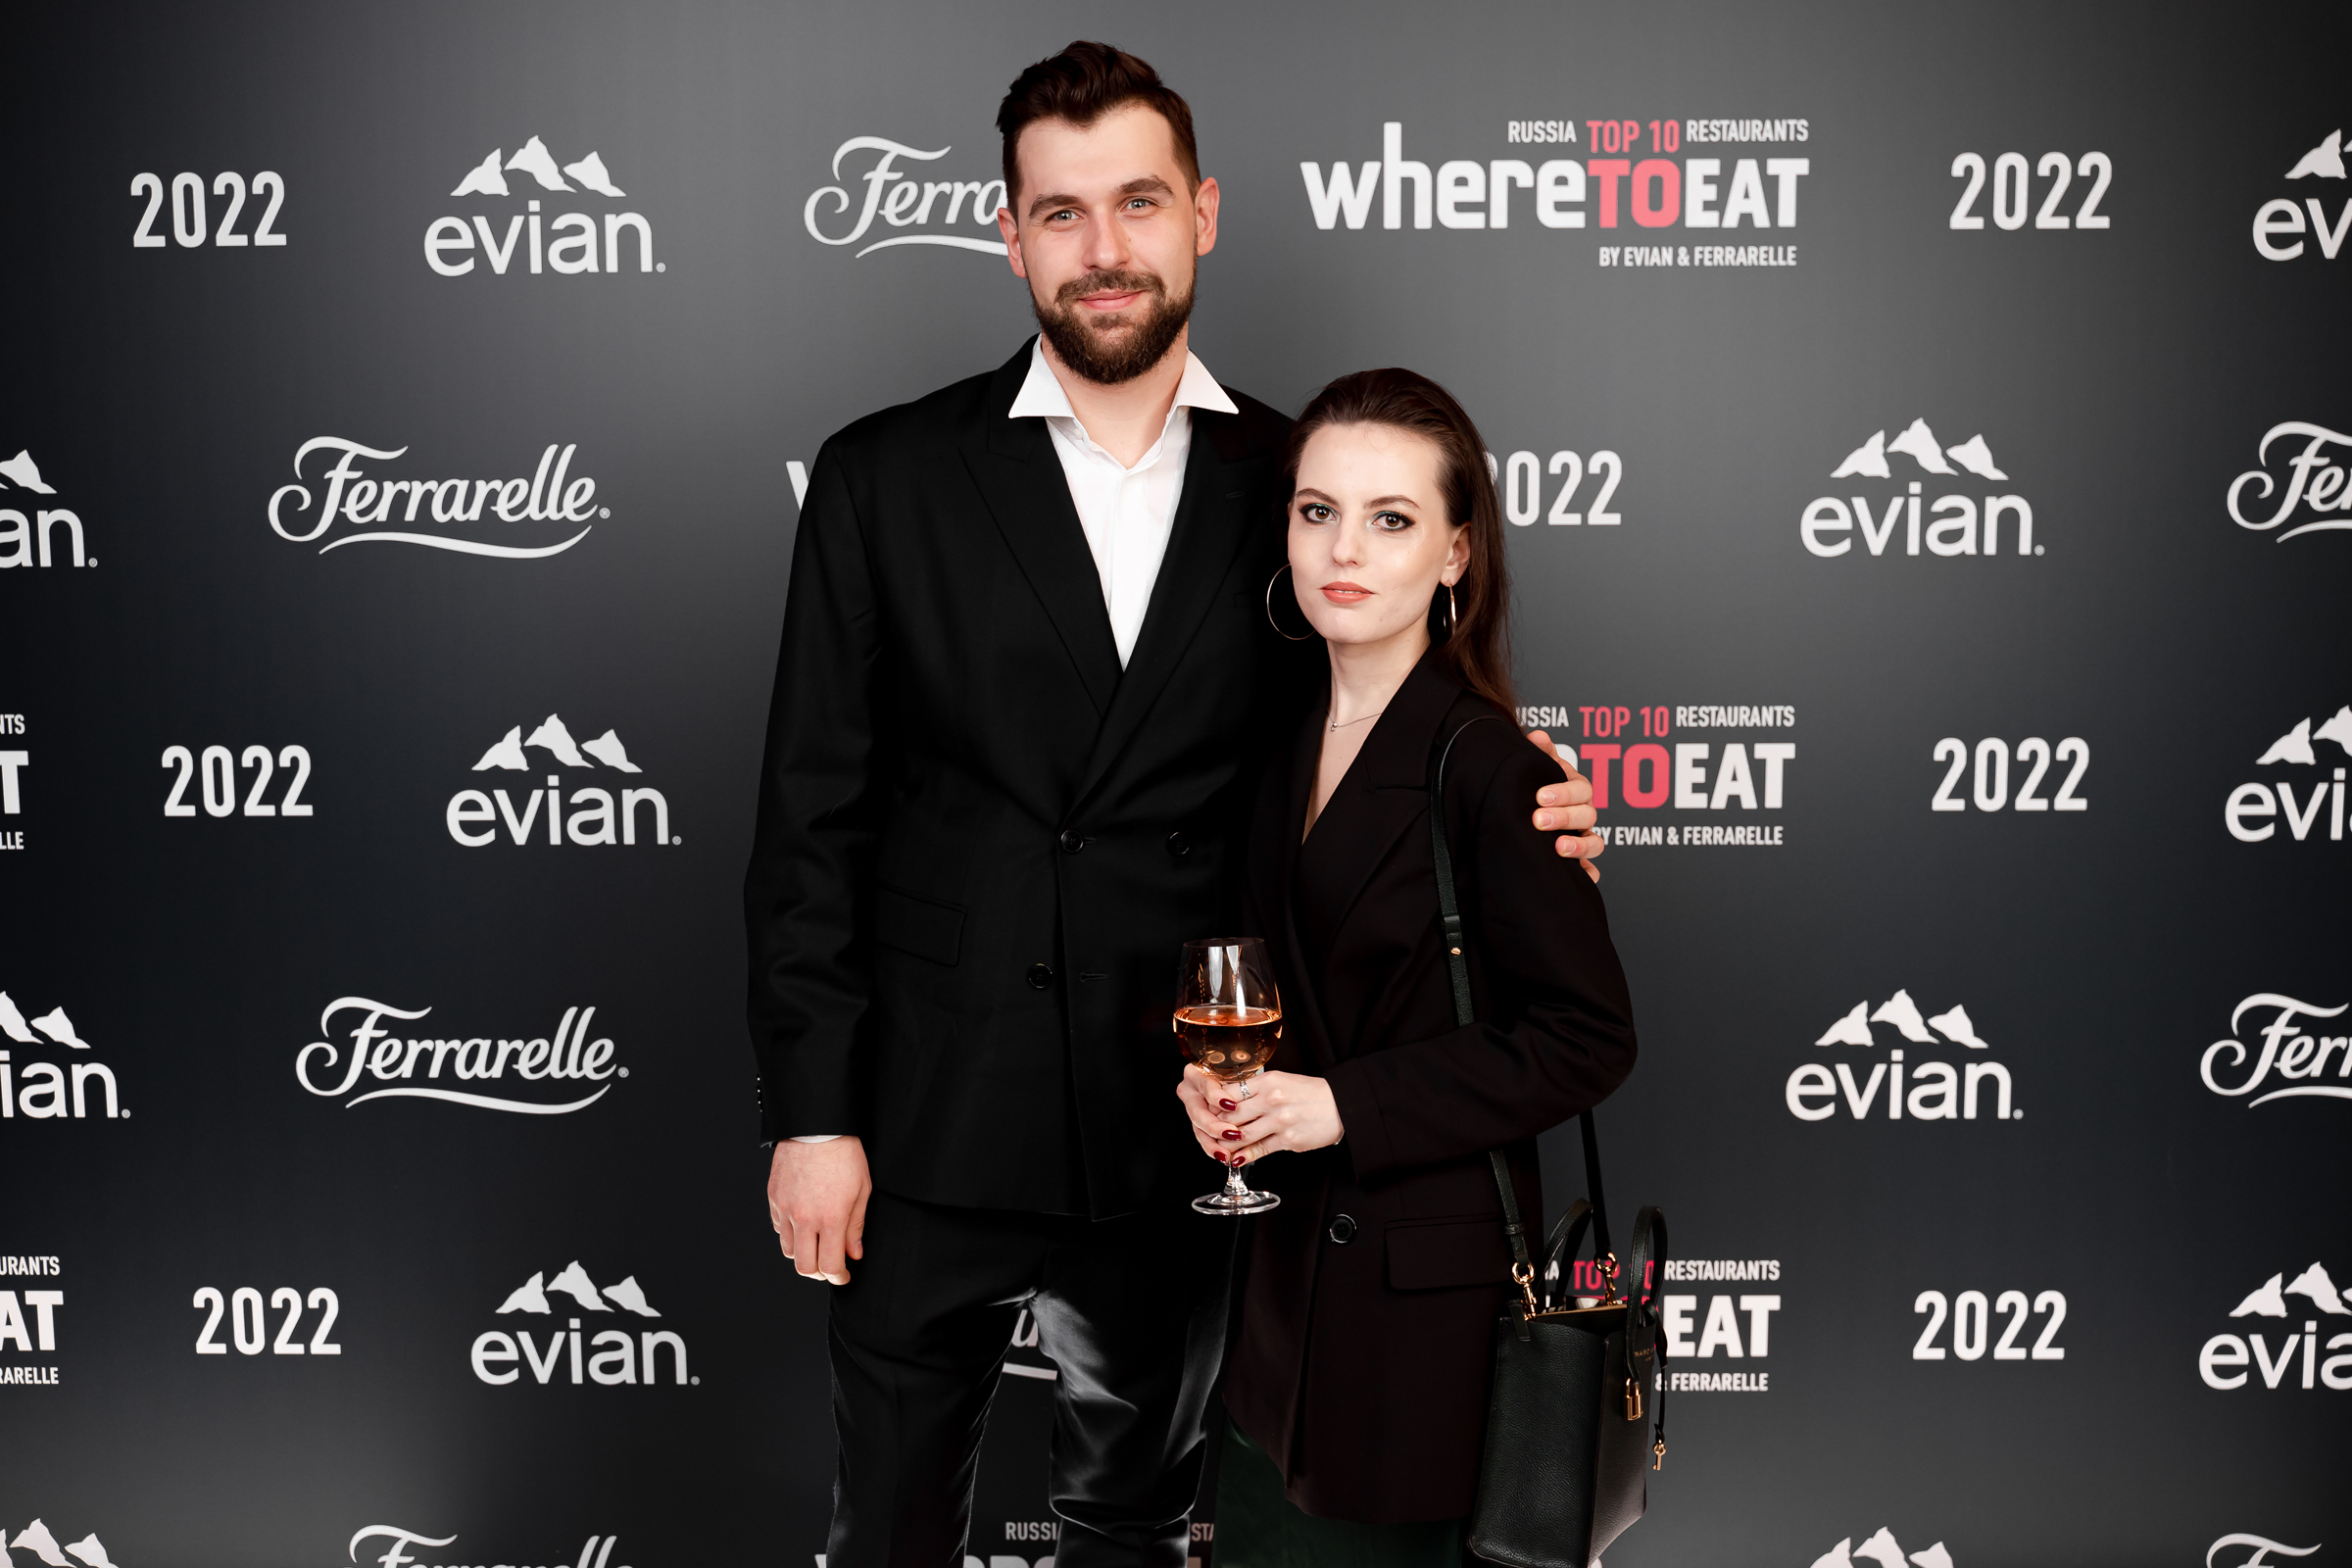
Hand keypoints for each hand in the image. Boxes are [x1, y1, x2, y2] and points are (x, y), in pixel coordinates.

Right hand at [767, 1136, 872, 1283]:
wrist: (817, 1127)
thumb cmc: (844, 1154)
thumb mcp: (861, 1190)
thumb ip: (856, 1227)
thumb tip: (853, 1254)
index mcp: (830, 1218)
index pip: (830, 1265)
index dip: (839, 1277)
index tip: (844, 1276)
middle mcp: (804, 1218)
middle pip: (806, 1267)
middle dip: (820, 1273)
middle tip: (831, 1267)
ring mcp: (786, 1209)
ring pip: (789, 1251)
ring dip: (804, 1255)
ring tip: (817, 1246)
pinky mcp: (774, 1198)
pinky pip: (779, 1229)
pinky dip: (791, 1234)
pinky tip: (803, 1226)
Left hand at [1179, 1065, 1342, 1165]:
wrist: (1341, 1105)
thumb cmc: (1310, 1093)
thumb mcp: (1281, 1081)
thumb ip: (1256, 1091)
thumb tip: (1228, 1103)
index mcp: (1268, 1081)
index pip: (1228, 1092)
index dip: (1214, 1104)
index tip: (1208, 1110)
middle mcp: (1272, 1099)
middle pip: (1231, 1115)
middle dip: (1216, 1126)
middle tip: (1208, 1132)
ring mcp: (1280, 1121)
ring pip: (1241, 1135)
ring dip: (1227, 1144)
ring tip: (1220, 1148)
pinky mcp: (1288, 1140)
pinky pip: (1259, 1150)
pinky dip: (1243, 1156)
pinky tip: (1236, 1159)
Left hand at [1526, 731, 1603, 883]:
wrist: (1526, 812)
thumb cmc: (1536, 788)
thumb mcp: (1539, 769)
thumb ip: (1541, 753)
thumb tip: (1538, 737)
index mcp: (1576, 789)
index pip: (1579, 789)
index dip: (1563, 792)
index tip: (1540, 796)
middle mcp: (1584, 813)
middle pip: (1587, 814)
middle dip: (1564, 817)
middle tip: (1538, 820)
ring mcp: (1585, 837)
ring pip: (1594, 843)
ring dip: (1580, 846)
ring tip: (1558, 848)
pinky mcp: (1581, 861)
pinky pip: (1591, 871)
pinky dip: (1589, 875)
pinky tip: (1581, 877)